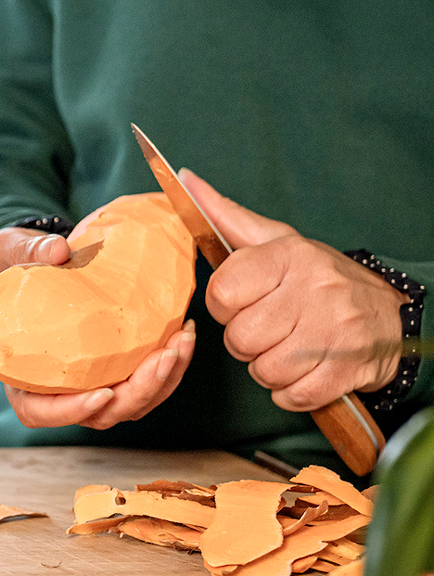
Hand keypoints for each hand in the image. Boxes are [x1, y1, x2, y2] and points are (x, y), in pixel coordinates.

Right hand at [0, 224, 195, 428]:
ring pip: (130, 403)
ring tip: (182, 342)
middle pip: (101, 413)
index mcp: (21, 373)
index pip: (40, 411)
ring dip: (163, 381)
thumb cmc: (15, 265)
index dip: (71, 410)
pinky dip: (169, 366)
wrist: (38, 261)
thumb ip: (29, 252)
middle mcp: (57, 388)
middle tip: (164, 356)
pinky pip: (146, 384)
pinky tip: (183, 335)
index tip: (102, 394)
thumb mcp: (11, 251)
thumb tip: (59, 251)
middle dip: (139, 391)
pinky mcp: (116, 369)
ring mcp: (91, 383)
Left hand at [185, 168, 405, 411]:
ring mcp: (335, 332)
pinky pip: (294, 395)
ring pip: (265, 371)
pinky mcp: (349, 370)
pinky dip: (291, 392)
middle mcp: (314, 290)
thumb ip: (225, 216)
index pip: (222, 294)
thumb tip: (184, 179)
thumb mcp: (276, 240)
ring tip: (286, 347)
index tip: (242, 303)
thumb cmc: (317, 277)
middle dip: (245, 342)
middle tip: (266, 330)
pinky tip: (303, 370)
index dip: (224, 306)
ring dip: (268, 368)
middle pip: (240, 339)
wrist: (390, 312)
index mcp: (289, 257)